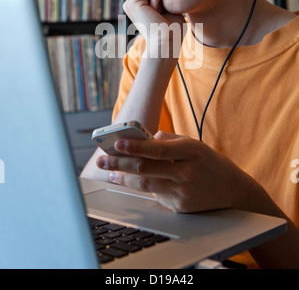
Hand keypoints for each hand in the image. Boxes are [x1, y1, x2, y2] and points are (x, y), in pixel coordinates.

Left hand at [96, 131, 251, 212]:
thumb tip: (143, 140)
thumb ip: (169, 140)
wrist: (234, 191)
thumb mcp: (194, 144)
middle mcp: (187, 173)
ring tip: (110, 171)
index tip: (117, 143)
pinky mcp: (181, 207)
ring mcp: (184, 192)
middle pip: (146, 168)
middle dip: (120, 163)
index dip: (134, 147)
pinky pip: (156, 195)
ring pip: (146, 185)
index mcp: (192, 151)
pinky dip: (144, 186)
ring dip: (124, 177)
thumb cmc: (210, 162)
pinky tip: (132, 180)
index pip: (157, 149)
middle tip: (102, 159)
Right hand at [124, 0, 185, 58]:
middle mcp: (132, 4)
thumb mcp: (169, 7)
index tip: (164, 12)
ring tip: (158, 13)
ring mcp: (129, 3)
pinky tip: (155, 11)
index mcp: (140, 5)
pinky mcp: (130, 3)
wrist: (167, 43)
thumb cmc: (172, 30)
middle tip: (161, 13)